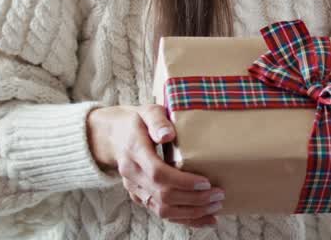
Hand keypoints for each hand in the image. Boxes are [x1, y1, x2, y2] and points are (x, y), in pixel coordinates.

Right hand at [86, 105, 222, 226]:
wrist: (112, 137)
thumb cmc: (136, 121)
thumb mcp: (147, 112)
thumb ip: (157, 121)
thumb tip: (168, 135)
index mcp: (134, 151)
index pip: (158, 173)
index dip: (183, 181)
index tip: (206, 182)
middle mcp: (133, 175)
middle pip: (163, 196)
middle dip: (194, 199)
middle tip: (218, 195)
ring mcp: (135, 189)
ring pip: (162, 210)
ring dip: (191, 213)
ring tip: (215, 208)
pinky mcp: (140, 197)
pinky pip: (161, 213)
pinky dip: (184, 219)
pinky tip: (204, 219)